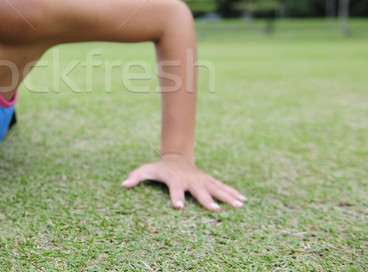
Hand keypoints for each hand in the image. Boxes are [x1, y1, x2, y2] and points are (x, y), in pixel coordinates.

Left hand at [121, 153, 246, 211]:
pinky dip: (233, 192)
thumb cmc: (159, 168)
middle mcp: (190, 179)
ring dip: (227, 196)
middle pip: (199, 190)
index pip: (174, 189)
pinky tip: (243, 200)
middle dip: (207, 199)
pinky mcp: (209, 180)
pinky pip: (222, 186)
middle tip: (215, 210)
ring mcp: (201, 179)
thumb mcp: (146, 170)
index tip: (178, 207)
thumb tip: (123, 184)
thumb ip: (136, 177)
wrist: (176, 157)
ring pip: (215, 188)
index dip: (175, 197)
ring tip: (239, 205)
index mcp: (175, 179)